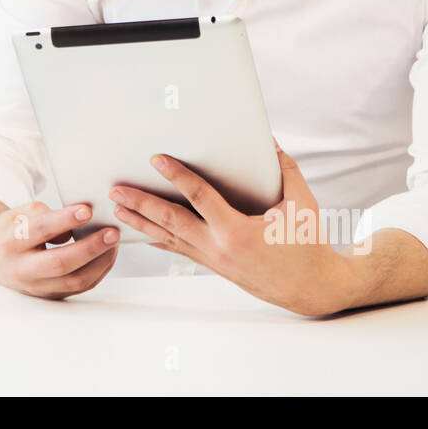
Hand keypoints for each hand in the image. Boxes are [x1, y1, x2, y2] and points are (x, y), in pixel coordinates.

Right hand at [0, 198, 119, 299]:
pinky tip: (107, 255)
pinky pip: (79, 287)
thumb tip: (80, 222)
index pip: (39, 231)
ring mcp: (36, 287)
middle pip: (60, 263)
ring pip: (74, 281)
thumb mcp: (20, 213)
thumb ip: (46, 215)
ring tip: (114, 242)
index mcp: (10, 242)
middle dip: (90, 248)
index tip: (87, 210)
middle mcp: (21, 269)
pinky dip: (97, 271)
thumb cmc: (11, 229)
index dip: (64, 220)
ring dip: (100, 262)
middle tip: (112, 232)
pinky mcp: (49, 295)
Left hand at [109, 139, 357, 315]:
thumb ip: (284, 169)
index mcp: (238, 232)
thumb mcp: (301, 203)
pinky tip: (141, 232)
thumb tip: (268, 141)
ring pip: (170, 239)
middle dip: (141, 204)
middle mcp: (219, 248)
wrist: (311, 287)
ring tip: (117, 209)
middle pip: (171, 222)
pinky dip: (159, 239)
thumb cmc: (307, 244)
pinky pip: (180, 250)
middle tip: (116, 190)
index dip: (177, 176)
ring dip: (142, 223)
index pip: (199, 198)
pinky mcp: (214, 266)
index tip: (157, 159)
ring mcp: (213, 260)